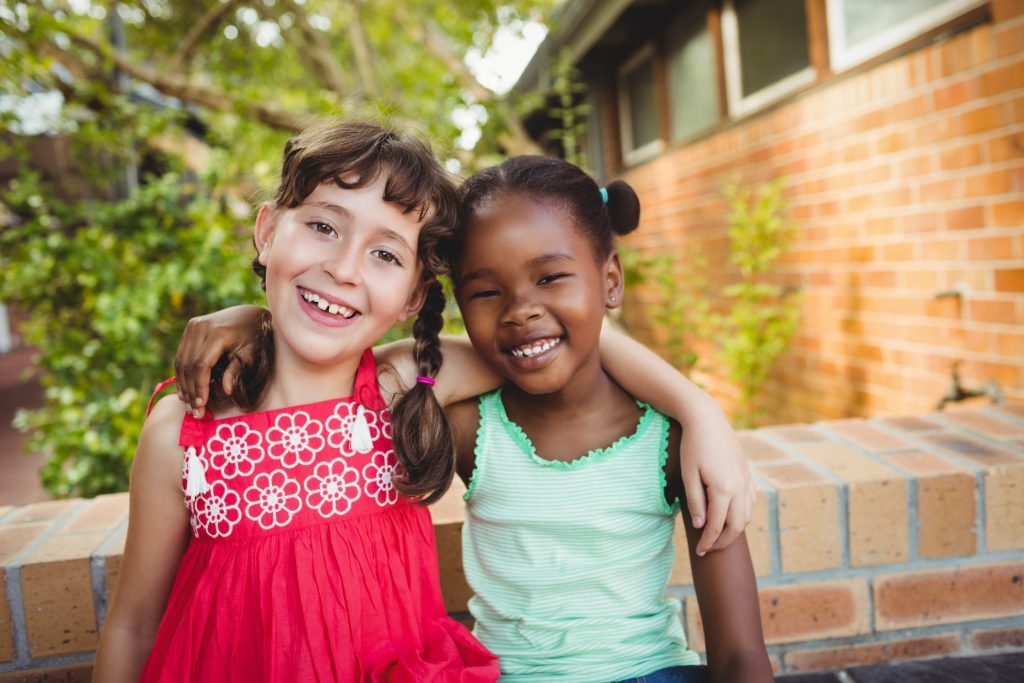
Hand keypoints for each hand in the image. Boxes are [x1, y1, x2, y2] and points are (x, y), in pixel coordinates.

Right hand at [174, 305, 267, 417]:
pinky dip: (183, 374)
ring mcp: (193, 325)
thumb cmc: (254, 337)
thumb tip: (225, 390)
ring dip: (183, 385)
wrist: (250, 313)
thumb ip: (237, 371)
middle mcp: (201, 327)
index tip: (201, 406)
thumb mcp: (251, 354)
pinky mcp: (190, 328)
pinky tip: (186, 391)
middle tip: (194, 413)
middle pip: (188, 365)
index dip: (200, 387)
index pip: (201, 365)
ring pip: (181, 361)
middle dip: (191, 391)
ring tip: (188, 406)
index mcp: (218, 332)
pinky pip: (182, 355)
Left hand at [680, 402, 756, 555]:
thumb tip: (701, 526)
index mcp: (723, 489)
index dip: (708, 542)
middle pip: (736, 526)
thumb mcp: (689, 475)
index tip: (700, 552)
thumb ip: (695, 502)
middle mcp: (740, 487)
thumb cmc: (693, 446)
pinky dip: (743, 514)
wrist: (707, 419)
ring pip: (747, 515)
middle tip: (709, 549)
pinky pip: (751, 501)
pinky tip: (732, 516)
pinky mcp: (747, 474)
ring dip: (735, 530)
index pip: (717, 526)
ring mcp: (746, 480)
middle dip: (723, 541)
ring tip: (719, 536)